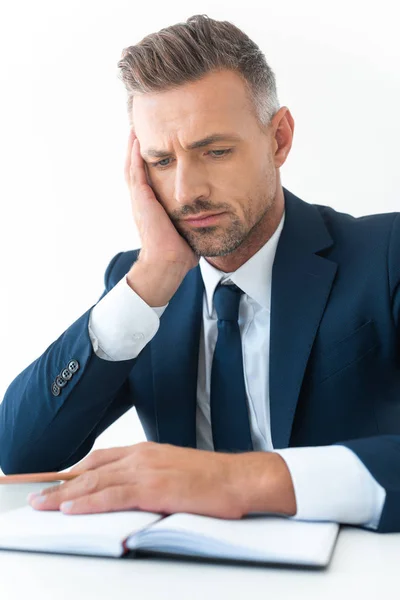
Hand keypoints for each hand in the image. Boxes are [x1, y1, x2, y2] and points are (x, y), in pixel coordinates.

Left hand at [28, 442, 295, 516]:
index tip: (56, 480)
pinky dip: (87, 502)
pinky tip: (71, 507)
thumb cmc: (211, 478)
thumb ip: (148, 476)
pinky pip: (112, 495)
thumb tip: (129, 491)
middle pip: (91, 469)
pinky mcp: (153, 488)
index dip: (75, 469)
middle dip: (61, 484)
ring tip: (43, 504)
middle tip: (38, 495)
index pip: (101, 457)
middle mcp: (142, 456)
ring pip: (95, 481)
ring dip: (65, 495)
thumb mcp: (173, 470)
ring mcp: (146, 470)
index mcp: (146, 450)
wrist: (238, 478)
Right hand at [125, 132, 198, 305]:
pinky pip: (135, 173)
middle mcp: (143, 200)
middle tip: (140, 126)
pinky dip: (135, 156)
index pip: (148, 177)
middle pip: (136, 167)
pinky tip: (138, 139)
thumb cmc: (180, 252)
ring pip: (132, 166)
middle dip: (138, 148)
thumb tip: (214, 214)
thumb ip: (196, 216)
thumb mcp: (189, 227)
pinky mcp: (142, 201)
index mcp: (152, 206)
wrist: (168, 264)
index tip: (156, 143)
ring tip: (136, 126)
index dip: (149, 160)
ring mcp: (140, 200)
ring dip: (133, 146)